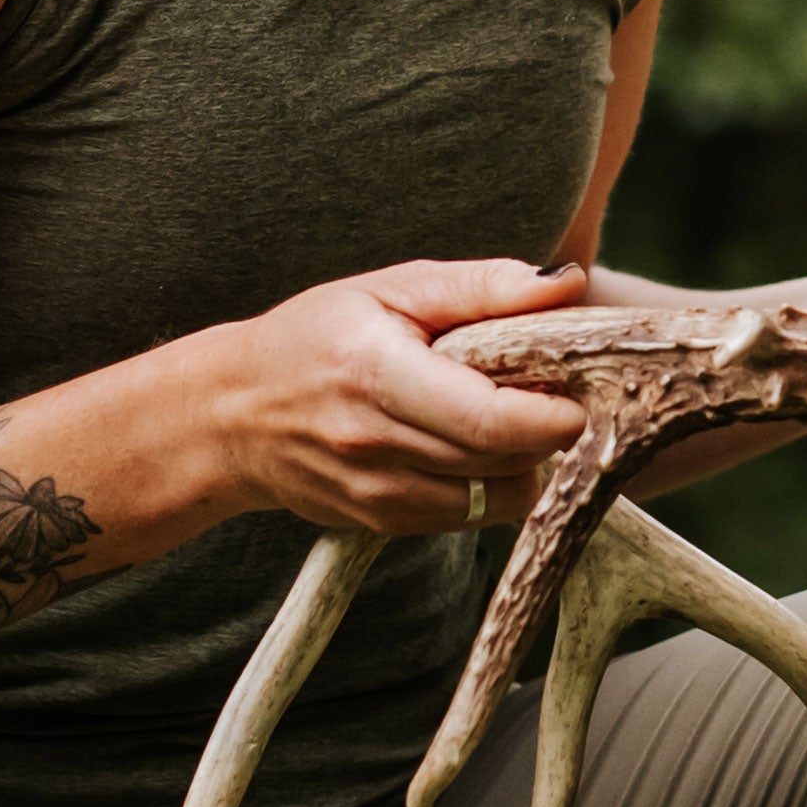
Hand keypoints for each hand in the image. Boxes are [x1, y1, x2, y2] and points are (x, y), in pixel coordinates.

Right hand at [199, 260, 591, 537]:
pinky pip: (468, 516)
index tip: (576, 391)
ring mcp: (375, 494)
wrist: (230, 414)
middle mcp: (373, 443)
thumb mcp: (392, 288)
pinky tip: (468, 446)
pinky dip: (487, 484)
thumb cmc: (315, 337)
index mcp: (377, 373)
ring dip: (520, 462)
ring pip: (496, 499)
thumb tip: (568, 281)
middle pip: (505, 461)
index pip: (491, 419)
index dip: (553, 415)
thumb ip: (483, 287)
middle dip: (546, 432)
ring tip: (502, 417)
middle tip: (550, 394)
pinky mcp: (380, 525)